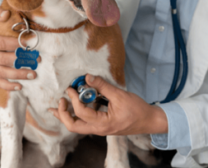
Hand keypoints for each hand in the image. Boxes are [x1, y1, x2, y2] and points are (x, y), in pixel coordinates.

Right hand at [0, 4, 35, 90]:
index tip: (29, 43)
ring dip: (18, 75)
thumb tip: (6, 14)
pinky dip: (8, 86)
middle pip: (3, 60)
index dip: (16, 44)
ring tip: (33, 74)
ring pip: (2, 73)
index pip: (1, 44)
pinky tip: (20, 87)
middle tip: (37, 60)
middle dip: (21, 60)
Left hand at [48, 74, 167, 135]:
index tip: (71, 88)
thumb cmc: (137, 110)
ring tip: (58, 106)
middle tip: (60, 100)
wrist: (149, 121)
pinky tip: (72, 107)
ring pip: (77, 127)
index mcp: (103, 124)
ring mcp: (99, 129)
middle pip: (73, 126)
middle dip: (63, 114)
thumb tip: (88, 77)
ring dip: (66, 116)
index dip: (74, 99)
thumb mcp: (120, 95)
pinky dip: (76, 115)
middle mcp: (98, 129)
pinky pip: (84, 123)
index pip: (81, 112)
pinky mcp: (101, 126)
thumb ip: (102, 86)